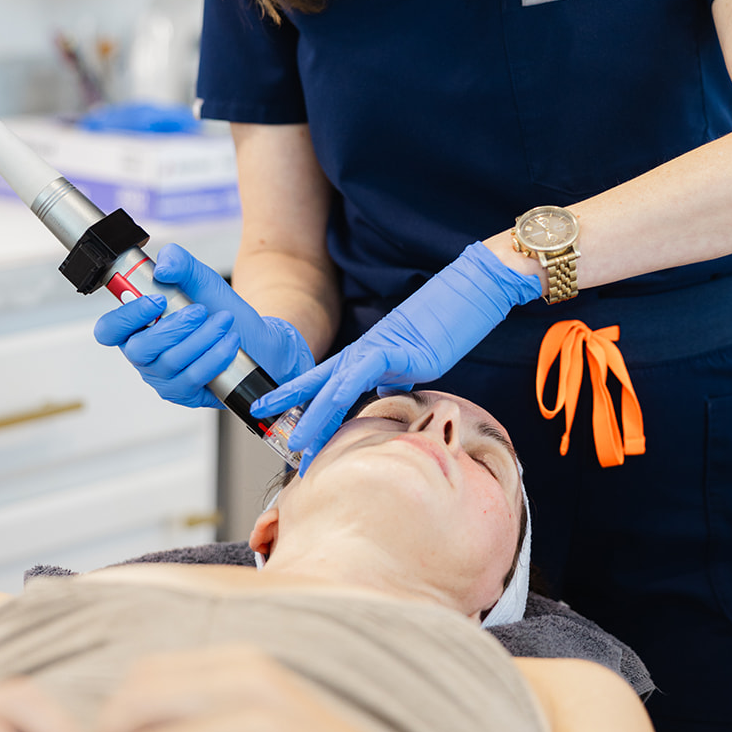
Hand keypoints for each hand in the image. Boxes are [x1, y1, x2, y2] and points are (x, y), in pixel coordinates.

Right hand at [93, 243, 313, 409]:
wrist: (253, 336)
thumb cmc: (217, 308)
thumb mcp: (199, 278)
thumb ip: (178, 262)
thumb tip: (162, 268)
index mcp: (136, 327)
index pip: (109, 330)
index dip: (127, 317)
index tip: (157, 300)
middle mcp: (144, 356)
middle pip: (139, 350)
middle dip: (174, 327)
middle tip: (201, 311)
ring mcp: (163, 378)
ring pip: (171, 362)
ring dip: (203, 338)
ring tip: (224, 322)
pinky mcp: (186, 394)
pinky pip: (194, 378)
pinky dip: (215, 356)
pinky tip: (230, 341)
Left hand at [251, 242, 540, 468]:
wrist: (472, 289)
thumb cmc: (451, 323)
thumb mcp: (417, 360)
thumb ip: (396, 378)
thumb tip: (386, 395)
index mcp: (370, 356)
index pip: (328, 381)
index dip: (302, 400)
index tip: (282, 422)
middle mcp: (368, 351)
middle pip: (320, 381)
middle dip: (289, 404)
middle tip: (259, 423)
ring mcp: (381, 347)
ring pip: (336, 382)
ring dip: (314, 413)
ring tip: (297, 442)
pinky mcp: (399, 346)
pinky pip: (366, 370)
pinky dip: (348, 389)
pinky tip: (335, 405)